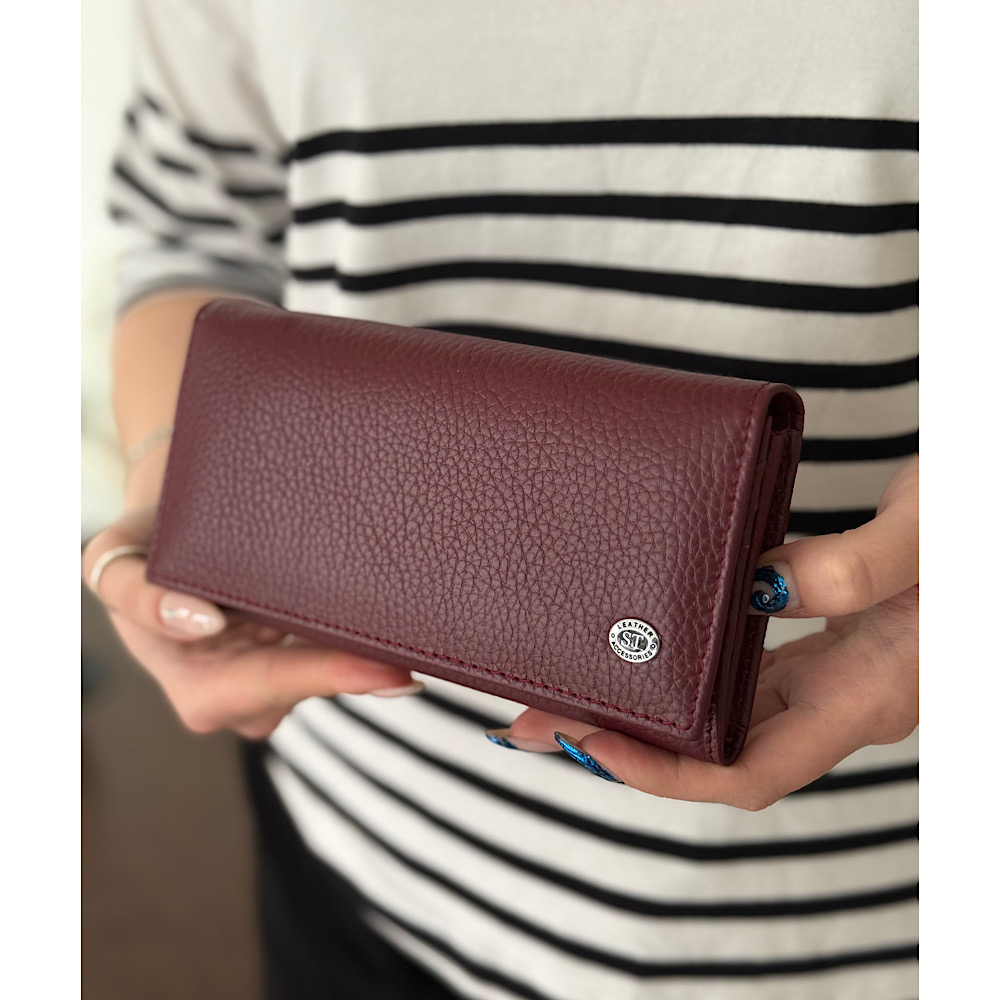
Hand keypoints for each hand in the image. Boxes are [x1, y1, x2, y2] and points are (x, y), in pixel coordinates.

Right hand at [82, 505, 421, 739]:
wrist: (170, 527)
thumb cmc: (141, 542)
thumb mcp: (110, 560)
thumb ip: (132, 591)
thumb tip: (197, 622)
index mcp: (197, 686)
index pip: (270, 686)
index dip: (327, 678)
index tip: (386, 670)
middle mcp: (244, 696)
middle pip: (317, 687)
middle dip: (369, 671)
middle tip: (426, 653)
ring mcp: (279, 680)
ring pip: (338, 671)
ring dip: (378, 655)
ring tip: (427, 632)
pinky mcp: (302, 654)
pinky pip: (342, 650)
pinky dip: (370, 637)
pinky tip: (407, 620)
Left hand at [496, 457, 917, 809]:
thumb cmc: (985, 521)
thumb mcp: (929, 538)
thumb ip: (853, 567)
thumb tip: (760, 586)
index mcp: (869, 694)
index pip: (750, 771)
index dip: (665, 774)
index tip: (590, 743)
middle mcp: (845, 697)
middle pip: (719, 752)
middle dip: (629, 743)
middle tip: (542, 719)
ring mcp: (836, 672)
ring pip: (727, 714)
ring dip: (651, 706)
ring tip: (573, 684)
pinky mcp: (831, 639)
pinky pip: (747, 671)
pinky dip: (691, 667)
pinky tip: (652, 642)